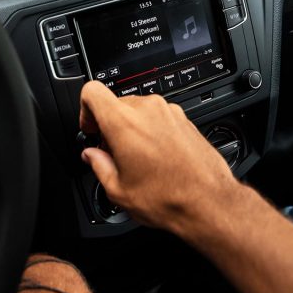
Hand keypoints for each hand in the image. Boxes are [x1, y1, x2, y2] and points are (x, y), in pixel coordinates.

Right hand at [79, 81, 238, 233]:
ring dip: (132, 129)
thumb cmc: (168, 198)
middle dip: (109, 126)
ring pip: (138, 110)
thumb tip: (92, 155)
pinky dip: (151, 131)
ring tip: (137, 159)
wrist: (208, 202)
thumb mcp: (119, 190)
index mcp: (124, 122)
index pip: (92, 91)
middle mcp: (148, 109)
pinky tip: (155, 157)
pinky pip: (158, 117)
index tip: (91, 130)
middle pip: (115, 103)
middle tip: (112, 153)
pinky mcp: (183, 119)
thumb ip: (98, 165)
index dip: (85, 110)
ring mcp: (169, 111)